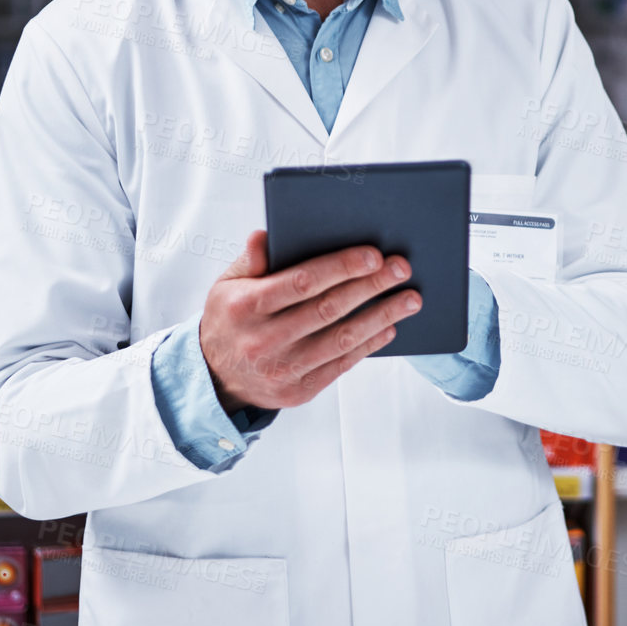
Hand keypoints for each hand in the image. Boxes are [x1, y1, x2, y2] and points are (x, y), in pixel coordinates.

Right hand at [199, 230, 421, 412]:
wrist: (215, 377)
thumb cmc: (231, 318)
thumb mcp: (228, 284)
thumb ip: (251, 260)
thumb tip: (265, 234)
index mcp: (245, 307)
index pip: (301, 282)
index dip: (340, 267)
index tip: (374, 254)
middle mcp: (263, 340)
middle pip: (328, 308)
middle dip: (371, 286)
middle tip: (402, 268)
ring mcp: (282, 369)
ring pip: (342, 339)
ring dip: (382, 316)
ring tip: (411, 298)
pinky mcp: (298, 391)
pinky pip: (342, 364)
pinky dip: (370, 344)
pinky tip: (390, 325)